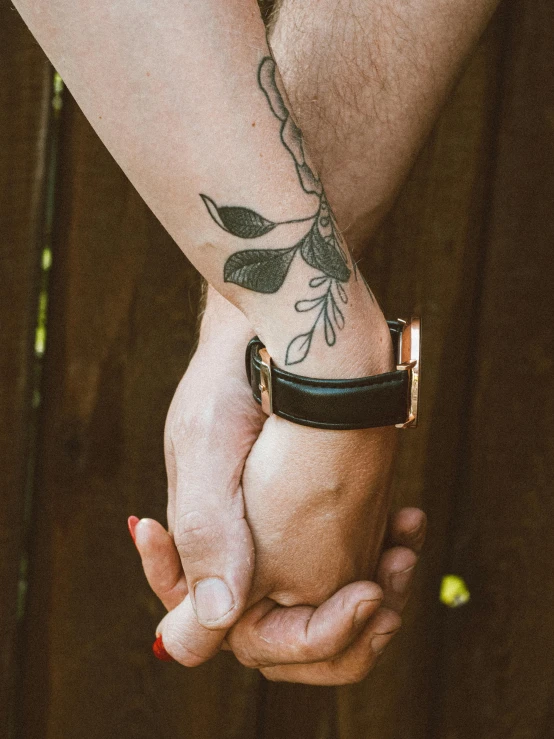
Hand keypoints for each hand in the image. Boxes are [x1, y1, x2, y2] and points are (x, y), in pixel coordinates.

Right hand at [137, 285, 420, 684]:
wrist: (272, 330)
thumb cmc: (229, 378)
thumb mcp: (205, 446)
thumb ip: (205, 533)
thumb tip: (215, 620)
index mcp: (200, 546)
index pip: (218, 635)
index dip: (292, 640)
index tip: (364, 596)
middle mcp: (238, 551)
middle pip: (281, 638)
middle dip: (340, 632)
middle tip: (387, 592)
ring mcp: (278, 535)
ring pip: (321, 609)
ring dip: (370, 596)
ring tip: (404, 550)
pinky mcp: (313, 514)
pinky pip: (345, 566)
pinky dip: (381, 557)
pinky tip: (408, 518)